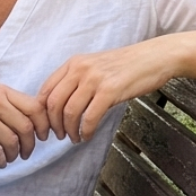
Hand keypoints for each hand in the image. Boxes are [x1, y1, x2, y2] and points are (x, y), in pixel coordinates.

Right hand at [0, 85, 44, 167]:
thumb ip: (9, 104)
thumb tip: (35, 123)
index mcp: (2, 91)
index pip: (35, 107)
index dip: (43, 125)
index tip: (43, 136)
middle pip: (26, 127)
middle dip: (30, 145)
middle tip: (26, 153)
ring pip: (12, 141)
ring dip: (15, 155)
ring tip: (10, 158)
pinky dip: (1, 161)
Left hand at [36, 41, 174, 143]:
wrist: (154, 57)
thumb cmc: (126, 65)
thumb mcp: (94, 66)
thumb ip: (76, 81)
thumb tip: (59, 105)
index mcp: (73, 63)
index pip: (46, 90)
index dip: (42, 112)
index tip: (46, 125)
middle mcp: (80, 69)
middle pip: (53, 103)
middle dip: (53, 125)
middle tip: (58, 136)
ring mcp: (94, 79)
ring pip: (69, 112)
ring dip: (69, 130)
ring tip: (74, 138)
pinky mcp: (110, 90)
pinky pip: (90, 117)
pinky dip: (86, 131)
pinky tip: (87, 135)